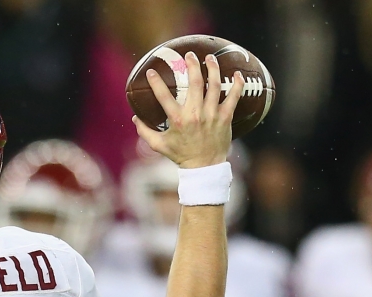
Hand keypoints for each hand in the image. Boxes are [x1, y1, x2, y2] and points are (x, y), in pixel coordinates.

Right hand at [133, 52, 243, 168]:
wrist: (204, 167)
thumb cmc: (180, 155)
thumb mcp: (158, 145)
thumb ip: (144, 131)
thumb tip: (135, 118)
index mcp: (178, 120)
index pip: (164, 97)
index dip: (156, 82)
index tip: (151, 72)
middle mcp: (195, 114)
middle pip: (194, 82)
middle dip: (191, 65)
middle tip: (188, 55)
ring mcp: (212, 115)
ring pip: (214, 85)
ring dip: (212, 68)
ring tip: (209, 58)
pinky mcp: (226, 117)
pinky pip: (234, 96)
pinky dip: (237, 83)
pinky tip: (235, 73)